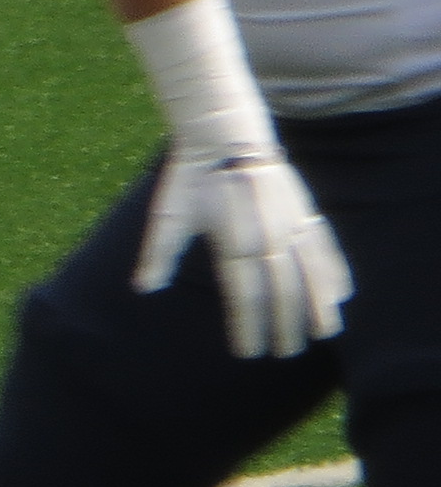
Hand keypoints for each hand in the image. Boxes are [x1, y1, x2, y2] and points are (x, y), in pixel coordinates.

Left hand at [138, 145, 350, 359]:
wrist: (224, 134)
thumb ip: (160, 253)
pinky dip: (334, 269)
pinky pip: (324, 244)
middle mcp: (267, 232)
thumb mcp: (170, 214)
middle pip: (282, 287)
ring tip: (326, 332)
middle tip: (286, 353)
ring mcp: (289, 220)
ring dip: (318, 302)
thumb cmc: (192, 178)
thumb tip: (144, 288)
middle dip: (285, 322)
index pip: (243, 291)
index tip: (249, 351)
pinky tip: (342, 293)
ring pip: (310, 269)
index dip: (248, 323)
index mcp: (233, 237)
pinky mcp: (302, 209)